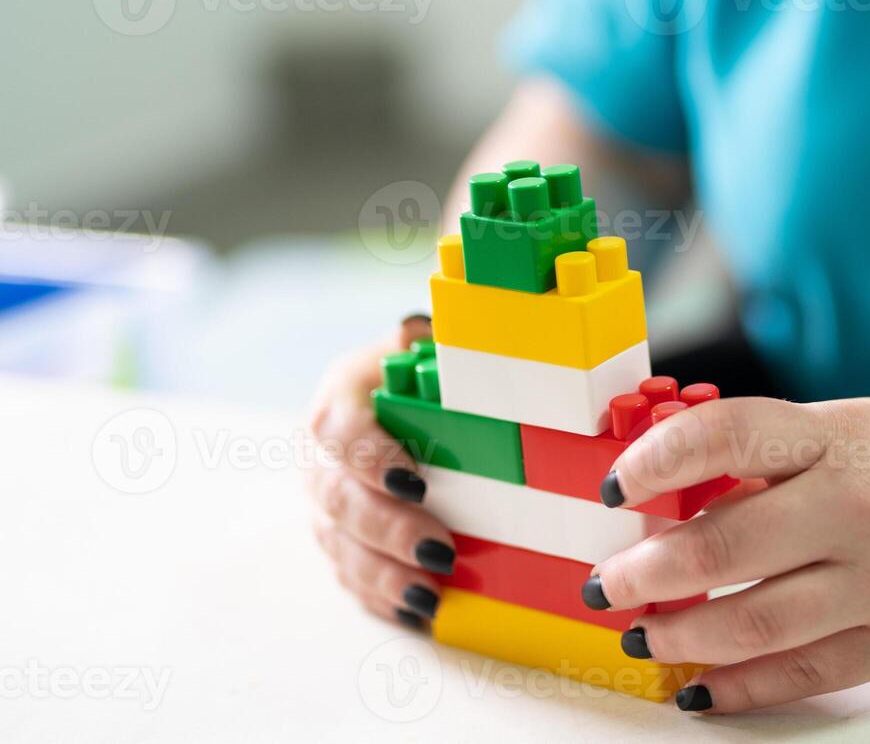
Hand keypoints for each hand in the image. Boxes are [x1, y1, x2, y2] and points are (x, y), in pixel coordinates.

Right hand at [305, 315, 456, 628]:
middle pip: (336, 499)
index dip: (371, 460)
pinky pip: (349, 577)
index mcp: (339, 400)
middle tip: (441, 551)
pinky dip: (382, 598)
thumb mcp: (428, 349)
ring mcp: (323, 503)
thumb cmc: (423, 371)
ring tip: (429, 595)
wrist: (399, 392)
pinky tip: (419, 613)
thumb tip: (465, 341)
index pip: (338, 432)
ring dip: (382, 575)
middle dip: (387, 530)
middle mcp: (319, 456)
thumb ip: (439, 350)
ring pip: (337, 546)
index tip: (416, 482)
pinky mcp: (338, 540)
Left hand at [590, 396, 869, 712]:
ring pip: (751, 623)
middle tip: (607, 584)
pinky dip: (740, 687)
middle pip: (721, 546)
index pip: (723, 437)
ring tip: (642, 632)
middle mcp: (859, 505)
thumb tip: (675, 501)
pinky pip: (803, 675)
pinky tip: (699, 684)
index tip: (614, 487)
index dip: (653, 461)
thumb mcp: (860, 427)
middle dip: (645, 572)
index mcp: (840, 434)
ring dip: (678, 634)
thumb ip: (777, 460)